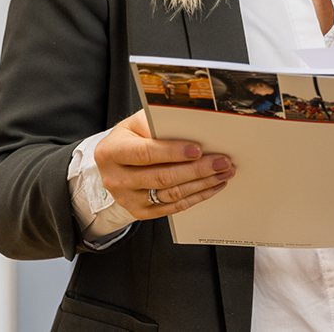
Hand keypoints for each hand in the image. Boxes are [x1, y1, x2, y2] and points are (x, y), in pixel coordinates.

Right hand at [93, 109, 234, 219]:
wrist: (115, 161)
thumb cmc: (131, 137)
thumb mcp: (137, 122)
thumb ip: (158, 122)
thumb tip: (191, 122)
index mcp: (111, 152)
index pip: (145, 153)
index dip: (173, 152)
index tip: (198, 149)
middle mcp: (115, 179)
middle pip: (161, 177)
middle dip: (196, 170)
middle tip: (221, 161)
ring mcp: (127, 199)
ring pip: (170, 194)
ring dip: (202, 184)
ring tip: (223, 173)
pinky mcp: (140, 211)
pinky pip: (173, 207)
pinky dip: (196, 196)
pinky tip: (212, 186)